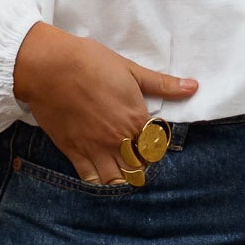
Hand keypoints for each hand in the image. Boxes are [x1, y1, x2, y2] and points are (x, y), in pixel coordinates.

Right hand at [12, 21, 197, 183]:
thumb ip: (163, 84)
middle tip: (134, 156)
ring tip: (120, 167)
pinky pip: (91, 179)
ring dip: (122, 177)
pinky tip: (101, 176)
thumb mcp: (131, 70)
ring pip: (117, 180)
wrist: (50, 67)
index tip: (148, 141)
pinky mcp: (73, 152)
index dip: (154, 147)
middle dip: (140, 164)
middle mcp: (119, 140)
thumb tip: (194, 87)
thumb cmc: (90, 62)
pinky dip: (99, 182)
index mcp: (136, 120)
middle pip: (139, 168)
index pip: (156, 148)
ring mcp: (95, 149)